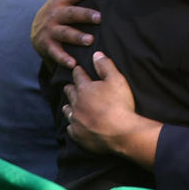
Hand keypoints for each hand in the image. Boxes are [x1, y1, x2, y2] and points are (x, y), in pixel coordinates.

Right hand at [30, 0, 112, 67]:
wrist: (36, 29)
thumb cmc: (61, 9)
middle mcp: (56, 12)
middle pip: (72, 13)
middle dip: (85, 14)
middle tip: (100, 17)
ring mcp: (50, 29)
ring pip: (65, 33)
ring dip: (77, 37)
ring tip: (90, 40)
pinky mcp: (46, 45)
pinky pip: (55, 53)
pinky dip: (63, 58)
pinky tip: (73, 64)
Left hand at [63, 53, 161, 169]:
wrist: (121, 132)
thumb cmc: (120, 104)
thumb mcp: (116, 79)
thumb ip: (105, 65)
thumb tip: (96, 54)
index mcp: (85, 89)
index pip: (78, 76)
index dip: (78, 71)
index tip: (77, 69)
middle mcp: (77, 104)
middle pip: (69, 92)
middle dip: (70, 87)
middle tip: (69, 86)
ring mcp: (76, 120)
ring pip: (68, 110)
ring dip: (68, 106)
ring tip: (68, 105)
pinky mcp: (78, 135)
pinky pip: (70, 128)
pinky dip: (72, 125)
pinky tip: (73, 125)